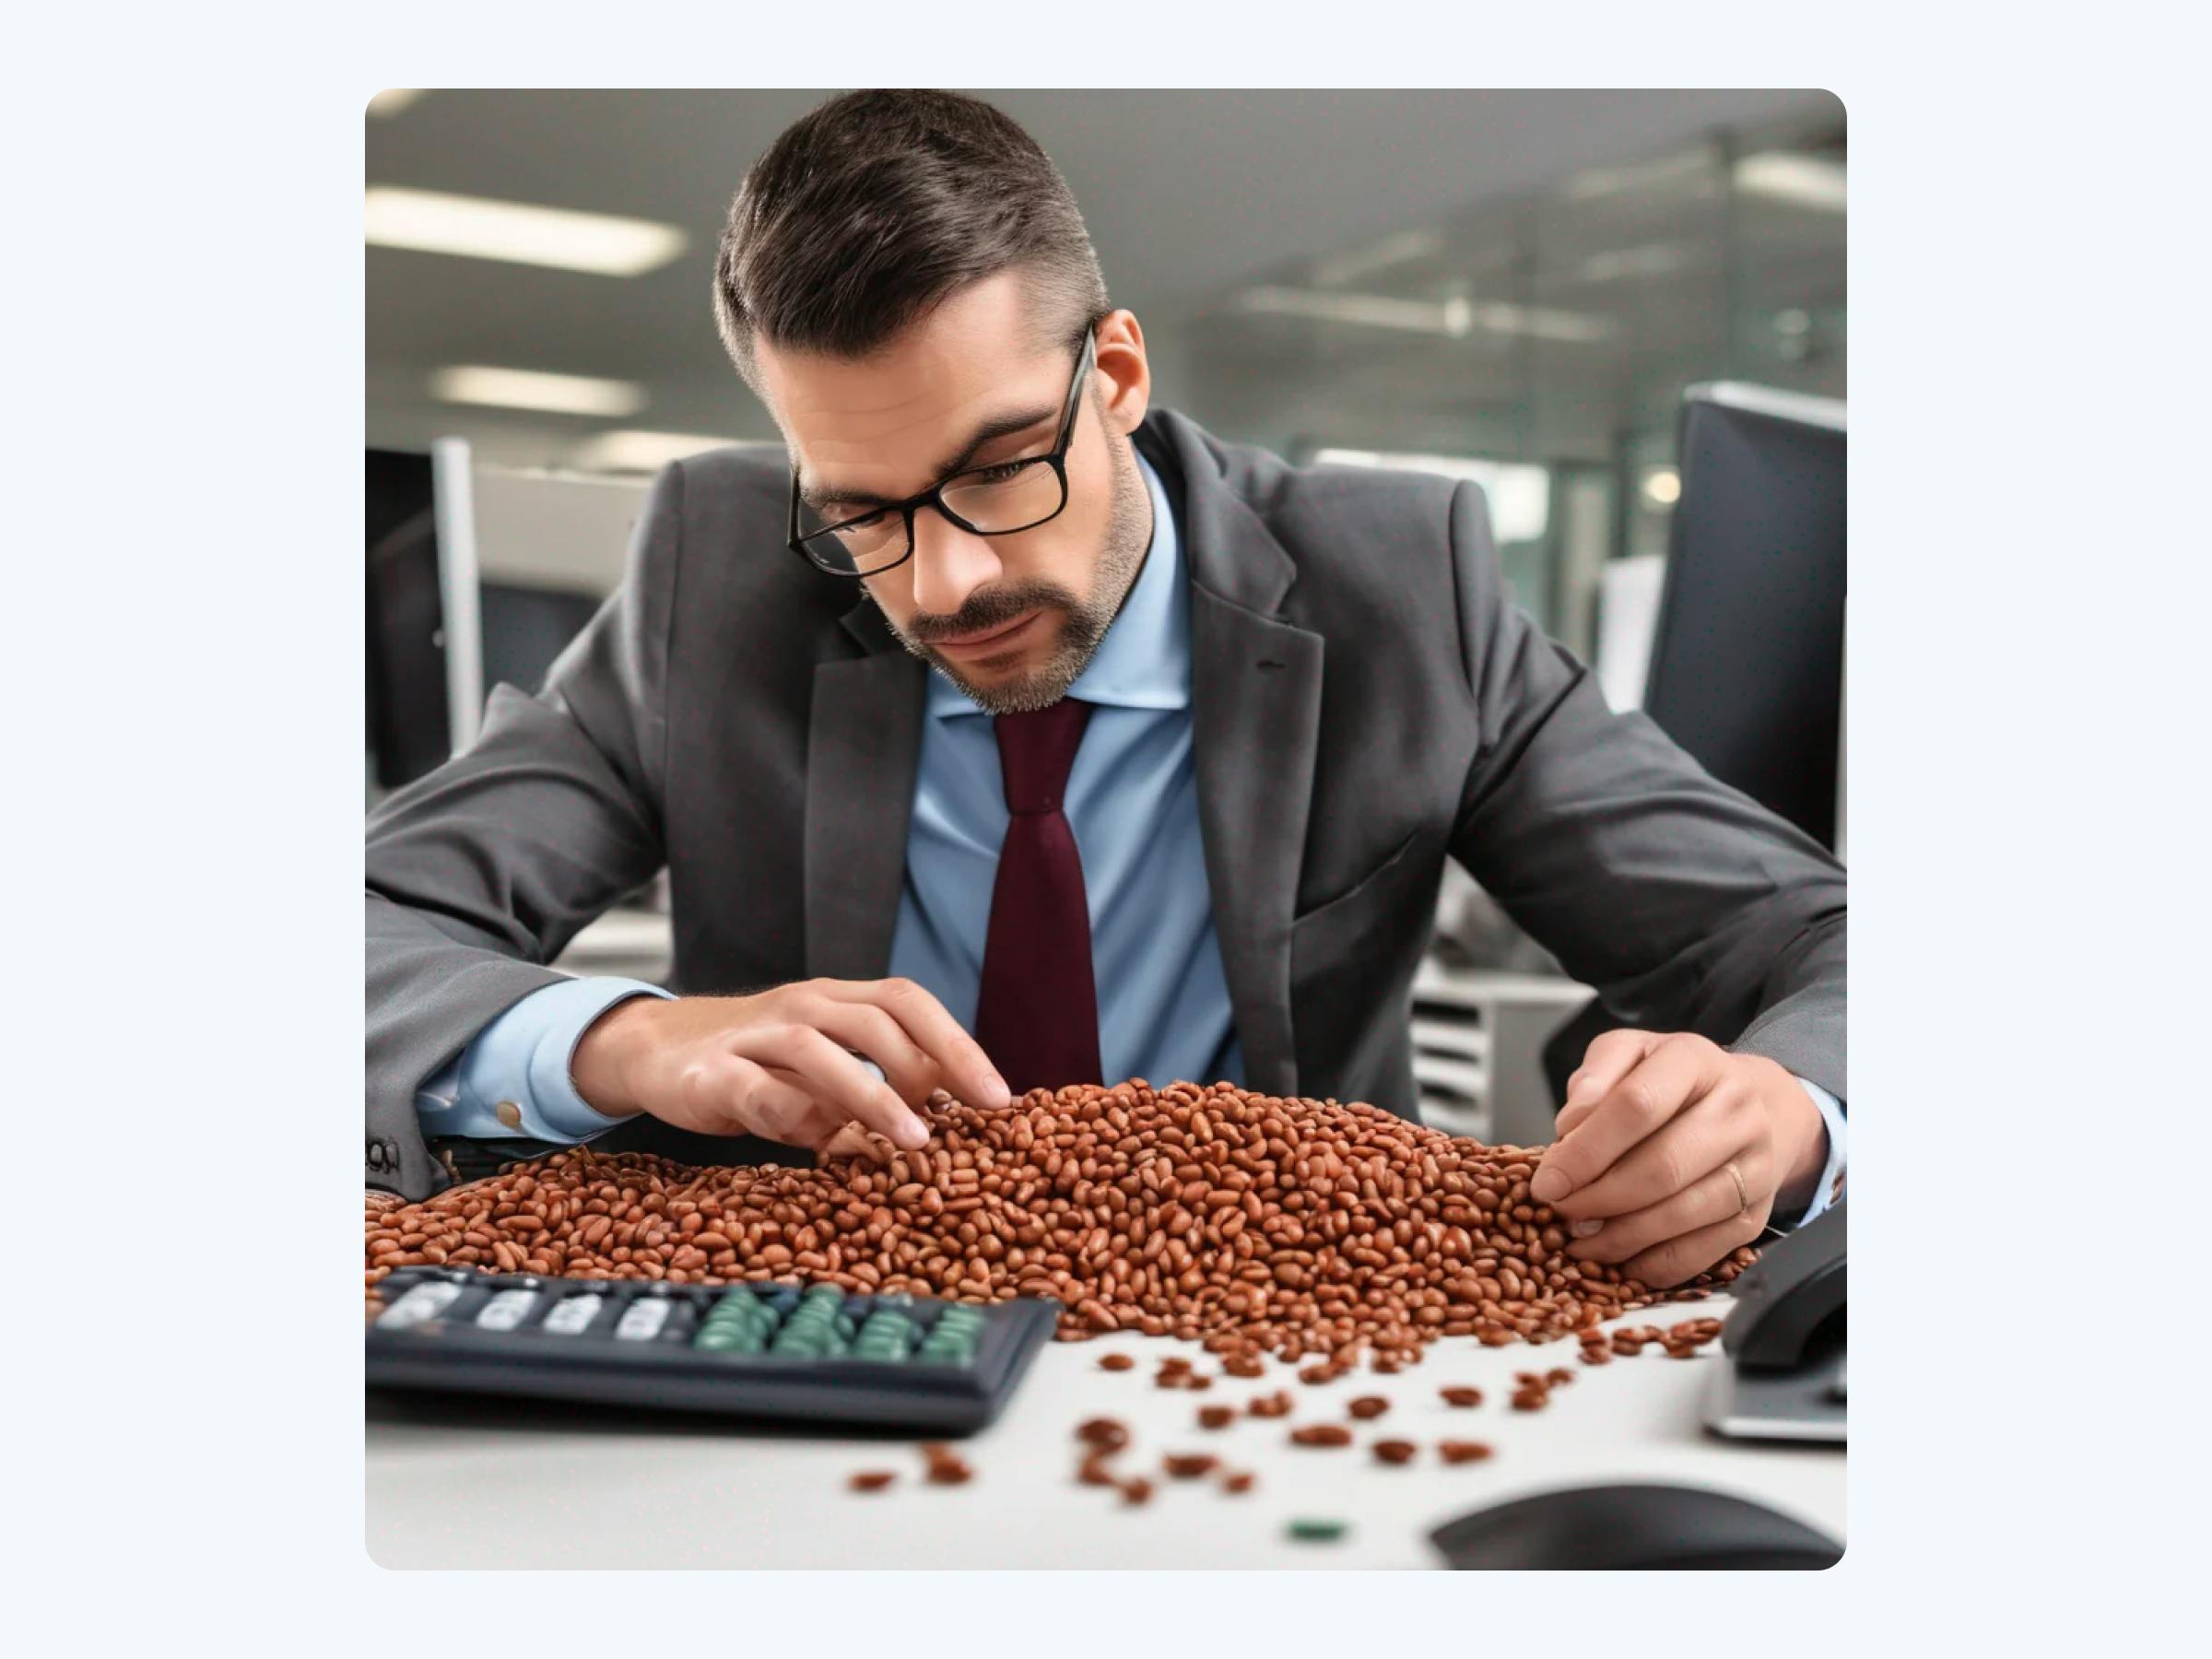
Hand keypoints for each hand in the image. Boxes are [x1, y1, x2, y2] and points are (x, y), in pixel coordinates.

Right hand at [570, 978, 1011, 1152]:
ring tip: (916, 1138)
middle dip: (938, 1060)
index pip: (907, 1003)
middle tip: (980, 1110)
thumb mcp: (821, 1076)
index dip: (957, 1042)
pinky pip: (757, 1089)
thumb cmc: (755, 1067)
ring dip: (873, 1092)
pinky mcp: (711, 1073)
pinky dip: (792, 1114)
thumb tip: (939, 1131)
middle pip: (879, 1017)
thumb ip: (871, 1095)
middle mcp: (801, 1005)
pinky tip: (819, 1143)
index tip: (999, 1094)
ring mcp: (755, 1036)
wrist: (654, 1052)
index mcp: (835, 1000)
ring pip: (821, 1048)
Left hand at [1529, 1030, 1826, 1288]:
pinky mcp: (1756, 1214)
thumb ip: (1595, 1076)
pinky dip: (1652, 1265)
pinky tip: (1618, 1259)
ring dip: (1619, 1237)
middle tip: (1559, 1212)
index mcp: (1695, 1061)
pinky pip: (1701, 1252)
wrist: (1752, 1104)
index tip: (1547, 1181)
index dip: (1586, 1151)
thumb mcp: (1628, 1053)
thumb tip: (1571, 1124)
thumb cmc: (1672, 1082)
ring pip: (1681, 1214)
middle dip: (1598, 1198)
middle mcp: (1736, 1111)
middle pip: (1662, 1167)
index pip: (1637, 1106)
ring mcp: (1754, 1166)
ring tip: (1579, 1239)